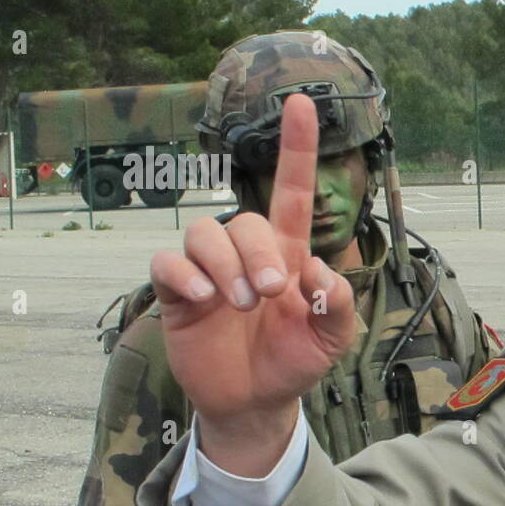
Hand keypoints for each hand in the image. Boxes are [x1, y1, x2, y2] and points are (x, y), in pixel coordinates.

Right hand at [148, 95, 355, 472]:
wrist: (254, 403)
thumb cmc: (294, 362)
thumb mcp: (333, 339)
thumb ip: (338, 304)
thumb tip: (319, 269)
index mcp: (289, 256)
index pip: (293, 191)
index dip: (298, 148)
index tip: (301, 102)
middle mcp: (247, 254)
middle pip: (246, 220)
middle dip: (258, 253)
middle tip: (270, 295)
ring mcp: (210, 271)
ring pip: (203, 232)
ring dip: (224, 266)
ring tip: (239, 306)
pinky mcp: (177, 293)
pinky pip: (166, 262)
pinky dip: (183, 276)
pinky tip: (201, 300)